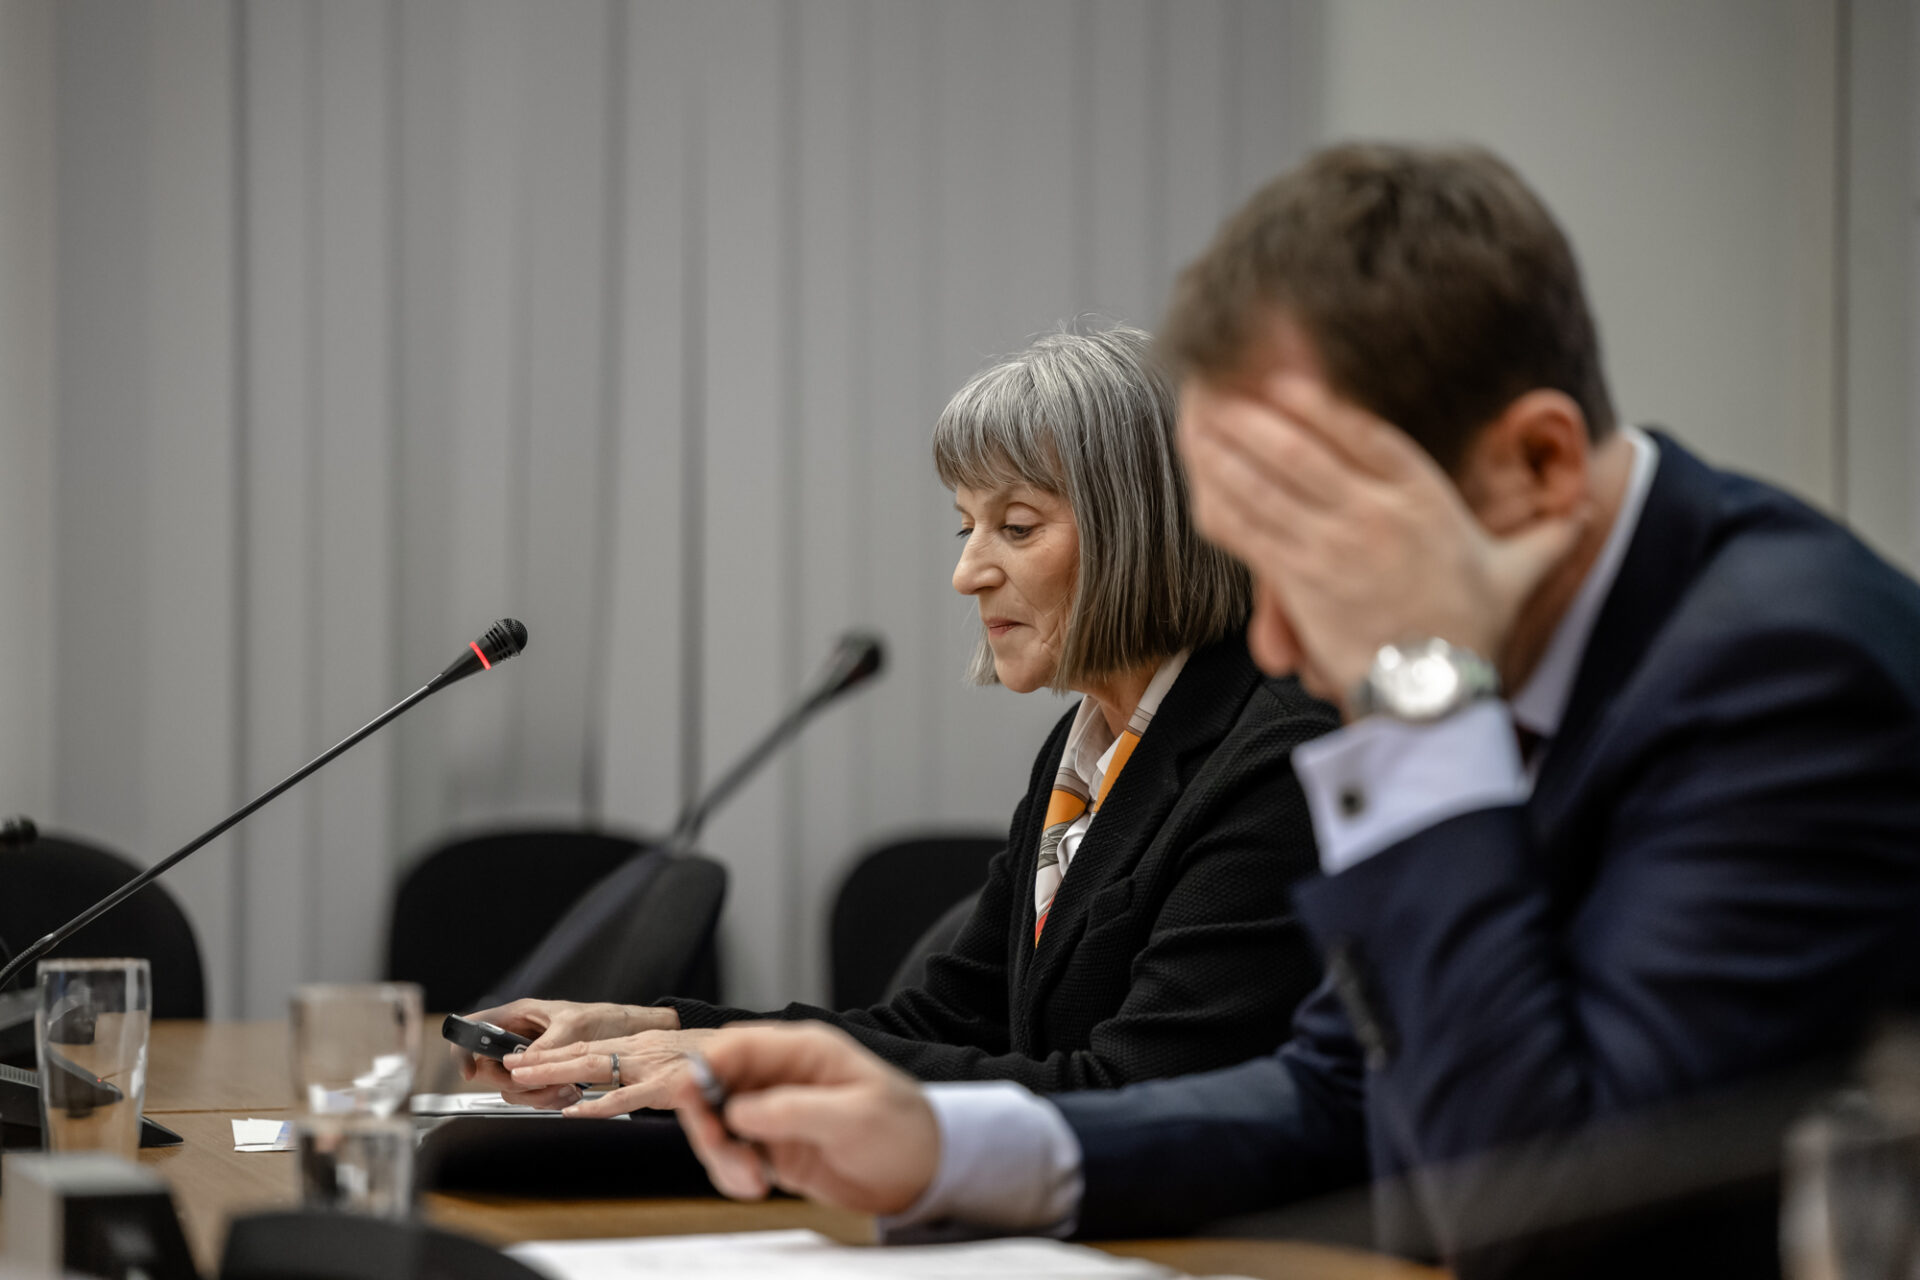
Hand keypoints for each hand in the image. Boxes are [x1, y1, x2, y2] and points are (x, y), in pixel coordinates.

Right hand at [447, 998, 679, 1108]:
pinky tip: (567, 1091)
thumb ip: (545, 1047)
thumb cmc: (607, 1019)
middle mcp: (520, 1035)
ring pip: (510, 1087)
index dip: (463, 1050)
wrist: (631, 1035)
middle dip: (511, 1083)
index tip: (470, 1072)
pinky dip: (547, 1099)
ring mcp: (530, 1057)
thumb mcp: (574, 1028)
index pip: (474, 1028)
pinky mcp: (544, 1074)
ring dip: (534, 1094)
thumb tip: (520, 1065)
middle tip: (535, 1085)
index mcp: (520, 1014)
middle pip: (489, 1068)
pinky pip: (531, 1094)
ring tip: (562, 1089)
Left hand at [504, 1027, 716, 1116]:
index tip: (523, 1058)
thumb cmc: (713, 1060)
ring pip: (595, 1067)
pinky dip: (599, 1105)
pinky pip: (627, 1097)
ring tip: (527, 1079)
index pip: (588, 1047)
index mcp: (639, 1045)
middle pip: (583, 1053)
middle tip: (510, 1064)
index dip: (553, 1053)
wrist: (749, 1052)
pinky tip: (576, 1110)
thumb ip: (642, 1070)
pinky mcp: (667, 1086)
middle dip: (543, 1059)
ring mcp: (652, 1067)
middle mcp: (640, 1051)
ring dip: (557, 1072)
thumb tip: (618, 1085)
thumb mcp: (670, 1059)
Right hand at [670, 1023, 939, 1214]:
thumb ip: (794, 1110)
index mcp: (803, 1051)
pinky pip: (731, 1157)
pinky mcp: (772, 1148)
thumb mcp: (855, 1116)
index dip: (704, 1065)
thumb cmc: (902, 1129)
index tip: (686, 1094)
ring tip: (753, 1179)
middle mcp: (781, 1078)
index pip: (739, 1046)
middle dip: (705, 1118)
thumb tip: (738, 1110)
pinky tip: (758, 1185)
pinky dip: (732, 1174)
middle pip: (714, 1085)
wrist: (923, 1173)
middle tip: (718, 1146)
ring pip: (716, 1125)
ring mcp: (773, 1114)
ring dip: (719, 1153)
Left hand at [1179, 375, 1587, 710]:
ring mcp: (1331, 549)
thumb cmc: (1471, 636)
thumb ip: (1552, 529)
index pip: (1365, 433)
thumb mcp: (1519, 572)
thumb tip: (1595, 496)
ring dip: (1228, 444)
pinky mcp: (1298, 585)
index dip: (1322, 399)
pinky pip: (1248, 530)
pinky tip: (1200, 472)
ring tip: (1197, 409)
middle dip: (1257, 411)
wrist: (1435, 701)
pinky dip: (1220, 496)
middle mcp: (1373, 516)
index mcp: (1423, 501)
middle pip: (1302, 447)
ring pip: (1266, 482)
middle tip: (1220, 378)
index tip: (1287, 371)